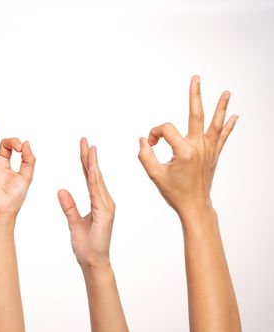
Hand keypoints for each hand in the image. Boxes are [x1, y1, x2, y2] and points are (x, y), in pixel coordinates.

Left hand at [58, 138, 115, 269]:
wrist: (92, 262)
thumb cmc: (86, 245)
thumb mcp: (73, 221)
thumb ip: (69, 206)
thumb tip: (61, 190)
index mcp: (97, 201)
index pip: (89, 177)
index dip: (85, 162)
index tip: (83, 147)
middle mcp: (104, 201)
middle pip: (94, 174)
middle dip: (89, 156)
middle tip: (84, 140)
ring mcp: (106, 206)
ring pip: (97, 180)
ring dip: (92, 163)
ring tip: (89, 148)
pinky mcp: (105, 213)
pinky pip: (97, 192)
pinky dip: (93, 179)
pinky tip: (90, 168)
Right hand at [137, 75, 237, 216]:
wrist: (195, 206)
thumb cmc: (175, 193)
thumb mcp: (154, 175)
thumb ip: (145, 155)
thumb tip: (143, 139)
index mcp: (184, 151)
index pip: (166, 129)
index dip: (154, 133)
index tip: (150, 144)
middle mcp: (199, 147)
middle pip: (196, 114)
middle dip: (195, 95)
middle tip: (196, 78)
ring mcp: (208, 150)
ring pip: (215, 123)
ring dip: (221, 107)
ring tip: (227, 92)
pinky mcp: (213, 155)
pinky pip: (223, 137)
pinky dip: (229, 126)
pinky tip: (235, 116)